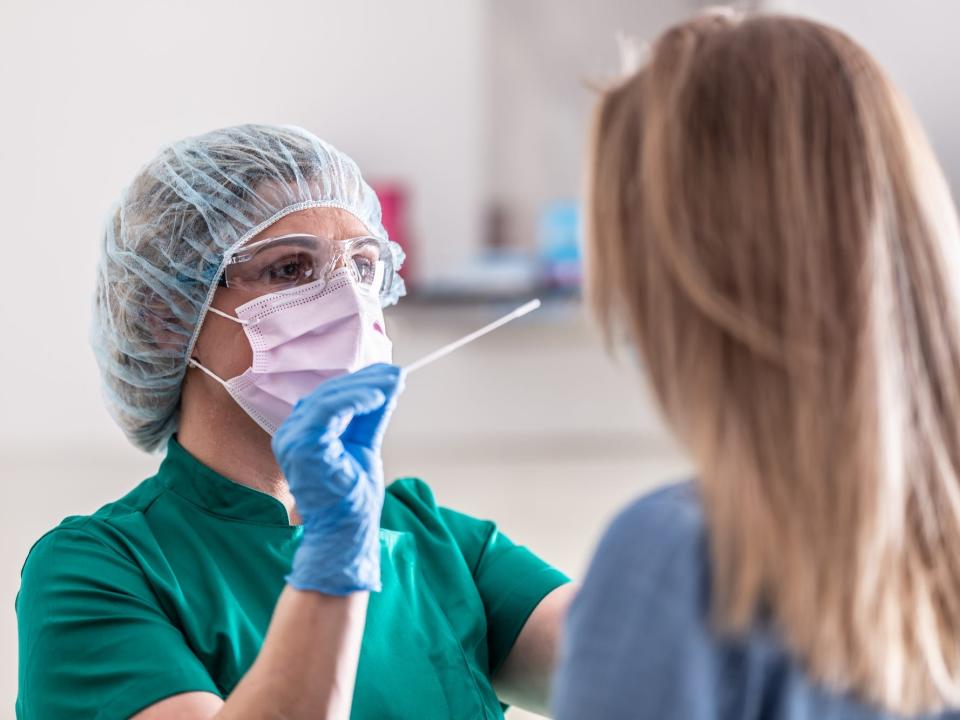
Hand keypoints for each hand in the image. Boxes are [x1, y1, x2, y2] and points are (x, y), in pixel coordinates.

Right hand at [272, 363, 404, 594]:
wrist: (347, 534)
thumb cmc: (353, 498)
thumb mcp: (364, 445)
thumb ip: (371, 416)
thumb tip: (390, 383)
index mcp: (302, 434)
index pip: (329, 398)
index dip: (360, 382)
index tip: (389, 374)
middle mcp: (291, 434)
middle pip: (329, 394)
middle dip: (366, 381)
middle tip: (396, 374)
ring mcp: (293, 440)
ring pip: (329, 399)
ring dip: (365, 388)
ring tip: (392, 383)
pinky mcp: (303, 447)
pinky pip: (328, 412)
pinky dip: (354, 400)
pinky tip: (378, 398)